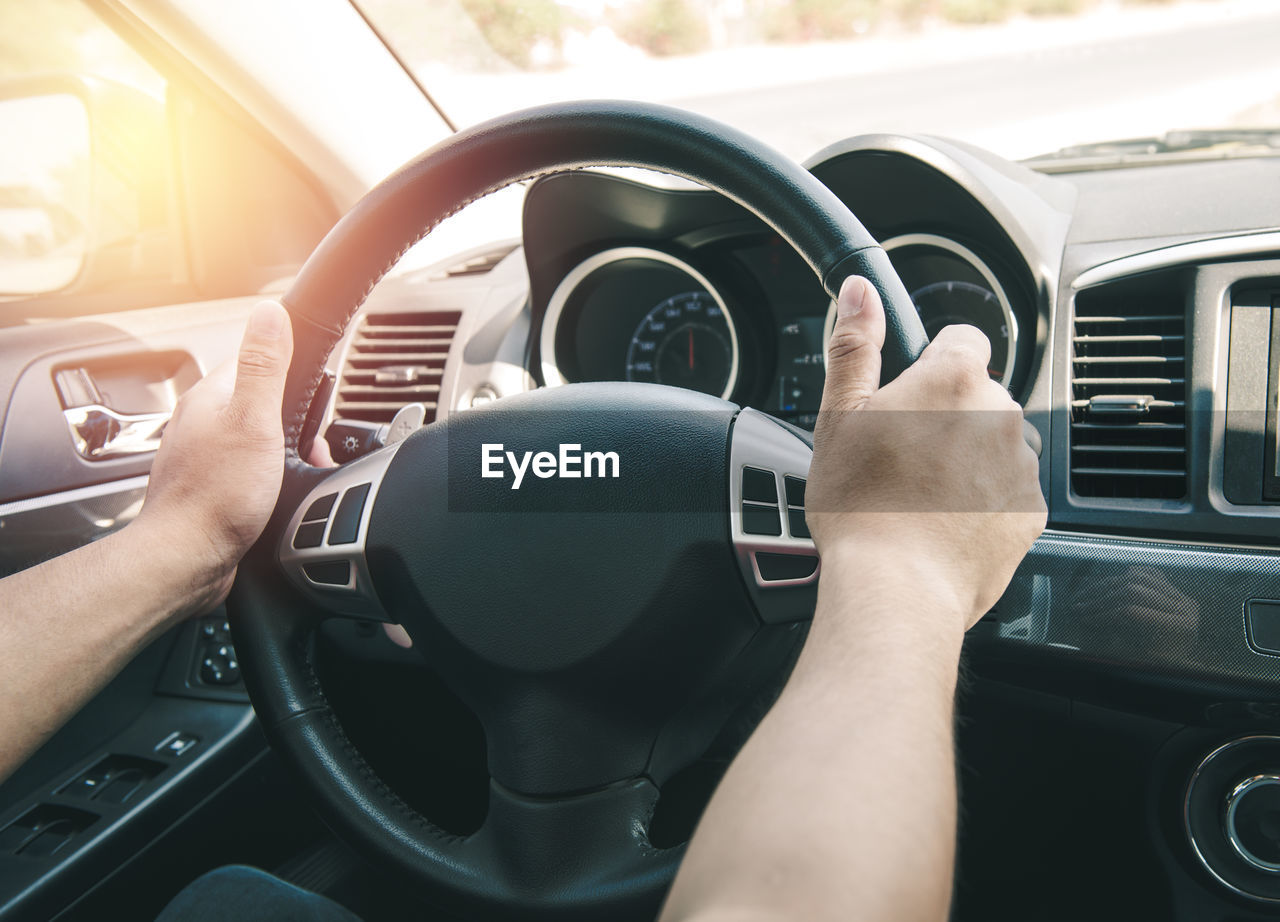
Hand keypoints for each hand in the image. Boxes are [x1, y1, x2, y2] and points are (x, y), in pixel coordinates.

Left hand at [132, 300, 292, 616]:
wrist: (187, 559)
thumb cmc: (217, 497)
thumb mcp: (254, 422)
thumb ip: (265, 366)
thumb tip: (270, 312)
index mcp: (212, 395)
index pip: (257, 358)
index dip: (294, 370)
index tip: (314, 389)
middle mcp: (203, 418)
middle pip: (263, 398)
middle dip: (297, 419)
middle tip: (310, 444)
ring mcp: (205, 451)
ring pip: (259, 434)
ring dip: (288, 449)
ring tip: (299, 469)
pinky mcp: (212, 482)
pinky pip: (252, 465)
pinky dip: (273, 473)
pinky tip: (280, 492)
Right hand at [806, 276, 1045, 630]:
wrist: (896, 587)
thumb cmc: (861, 505)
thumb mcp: (840, 415)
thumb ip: (855, 345)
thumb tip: (861, 289)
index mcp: (952, 380)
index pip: (960, 339)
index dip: (930, 362)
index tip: (907, 393)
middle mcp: (999, 414)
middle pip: (977, 395)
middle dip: (945, 416)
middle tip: (899, 456)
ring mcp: (1020, 465)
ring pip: (993, 445)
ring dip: (965, 459)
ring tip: (918, 496)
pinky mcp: (1030, 511)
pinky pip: (1007, 491)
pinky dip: (981, 501)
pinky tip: (942, 522)